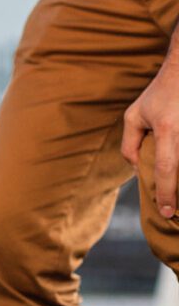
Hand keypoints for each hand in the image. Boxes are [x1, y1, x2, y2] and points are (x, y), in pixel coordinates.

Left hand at [123, 68, 178, 217]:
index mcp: (168, 130)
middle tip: (173, 209)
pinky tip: (177, 176)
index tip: (167, 211)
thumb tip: (135, 169)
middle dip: (178, 191)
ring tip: (175, 196)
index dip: (167, 192)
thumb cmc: (161, 95)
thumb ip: (131, 144)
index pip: (166, 168)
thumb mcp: (135, 115)